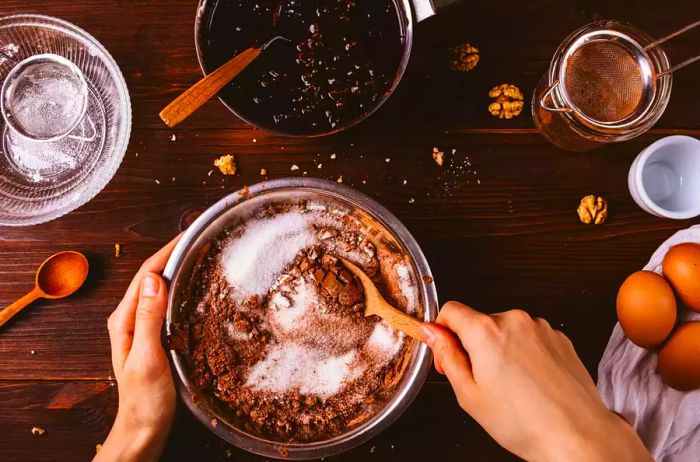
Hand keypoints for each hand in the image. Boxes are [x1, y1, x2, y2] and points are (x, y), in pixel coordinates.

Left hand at [95, 236, 180, 461]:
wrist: (143, 430)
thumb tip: (156, 279)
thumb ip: (148, 319)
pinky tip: (196, 288)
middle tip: (201, 239)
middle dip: (174, 253)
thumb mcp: (148, 358)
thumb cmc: (144, 400)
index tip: (189, 234)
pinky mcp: (154, 336)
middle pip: (152, 276)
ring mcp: (142, 327)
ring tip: (201, 255)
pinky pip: (167, 303)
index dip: (167, 250)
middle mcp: (130, 318)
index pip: (146, 274)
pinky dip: (181, 288)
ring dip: (177, 268)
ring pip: (160, 288)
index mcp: (124, 319)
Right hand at [420, 302, 651, 461]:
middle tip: (481, 383)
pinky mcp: (559, 338)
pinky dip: (524, 354)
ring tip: (511, 388)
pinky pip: (530, 338)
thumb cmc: (525, 423)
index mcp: (486, 331)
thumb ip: (446, 355)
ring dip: (501, 350)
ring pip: (505, 331)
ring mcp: (540, 327)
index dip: (442, 333)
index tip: (446, 353)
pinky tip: (530, 384)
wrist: (578, 435)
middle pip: (479, 322)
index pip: (450, 311)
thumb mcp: (469, 394)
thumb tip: (432, 332)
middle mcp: (514, 320)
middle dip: (473, 347)